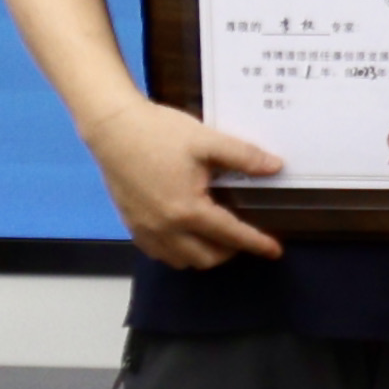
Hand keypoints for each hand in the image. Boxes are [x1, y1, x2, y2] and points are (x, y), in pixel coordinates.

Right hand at [80, 95, 285, 269]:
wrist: (112, 127)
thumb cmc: (159, 132)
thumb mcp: (207, 141)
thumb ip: (244, 157)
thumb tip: (276, 167)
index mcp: (188, 210)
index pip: (231, 235)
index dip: (256, 244)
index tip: (275, 251)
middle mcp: (166, 228)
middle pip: (207, 257)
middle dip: (230, 251)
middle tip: (242, 234)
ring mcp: (145, 230)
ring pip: (182, 260)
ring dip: (204, 254)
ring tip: (216, 234)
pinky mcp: (132, 225)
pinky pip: (160, 253)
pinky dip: (179, 251)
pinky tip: (186, 234)